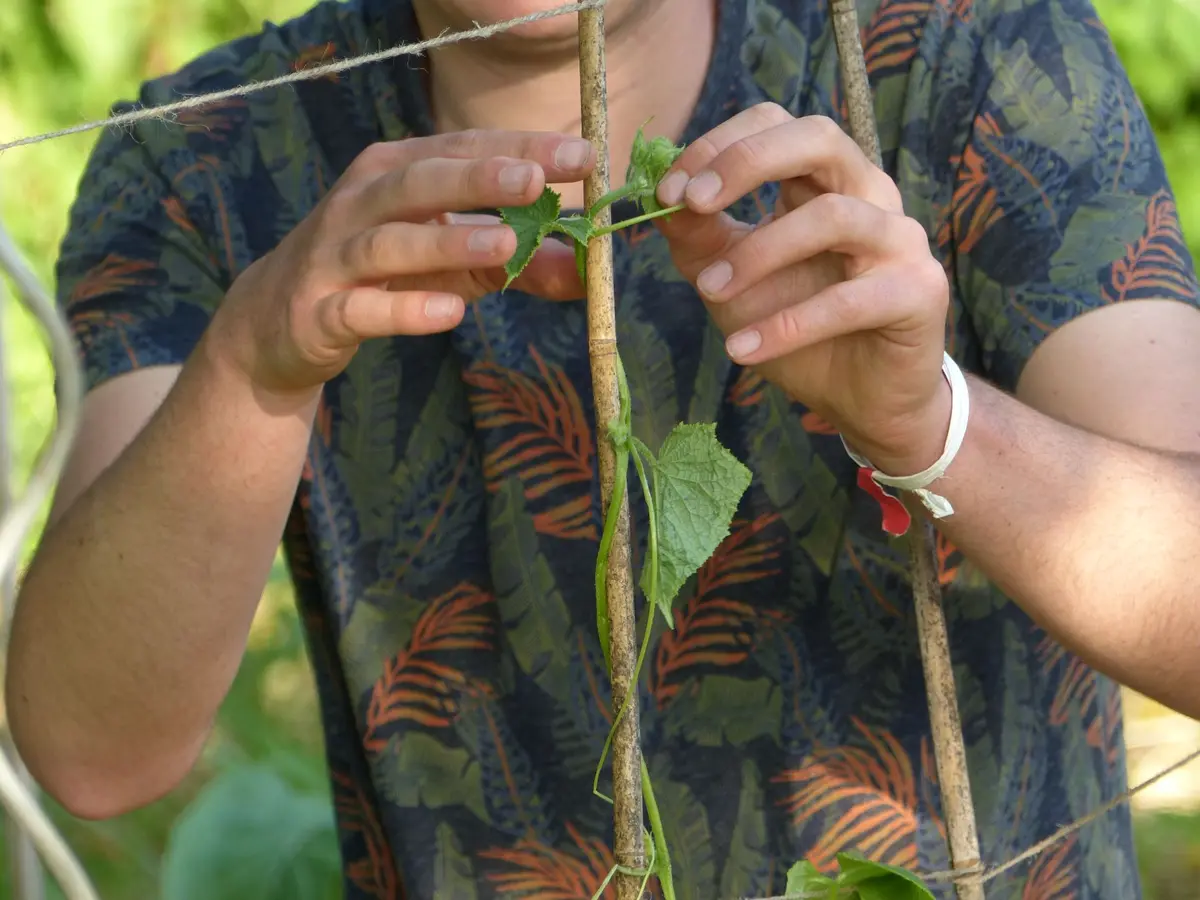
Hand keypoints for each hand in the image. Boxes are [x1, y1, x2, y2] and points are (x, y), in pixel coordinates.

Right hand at [210, 130, 595, 397]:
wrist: (277, 321)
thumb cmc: (379, 275)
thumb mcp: (450, 263)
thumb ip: (516, 264)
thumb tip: (586, 271)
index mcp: (397, 174)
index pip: (464, 149)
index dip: (521, 148)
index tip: (583, 156)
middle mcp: (362, 203)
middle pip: (422, 182)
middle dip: (480, 178)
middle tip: (536, 180)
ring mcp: (336, 257)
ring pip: (391, 242)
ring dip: (448, 241)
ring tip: (505, 246)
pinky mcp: (321, 312)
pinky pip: (363, 308)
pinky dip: (405, 309)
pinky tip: (449, 312)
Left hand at [653, 104, 951, 474]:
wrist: (858, 398)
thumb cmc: (795, 325)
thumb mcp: (730, 277)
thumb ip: (698, 238)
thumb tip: (657, 200)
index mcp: (823, 178)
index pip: (776, 123)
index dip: (719, 144)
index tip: (668, 191)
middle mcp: (867, 194)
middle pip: (819, 138)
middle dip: (747, 162)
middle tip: (693, 202)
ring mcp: (899, 239)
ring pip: (833, 217)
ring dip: (760, 252)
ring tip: (709, 290)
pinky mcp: (918, 292)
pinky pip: (849, 300)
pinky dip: (788, 325)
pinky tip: (742, 349)